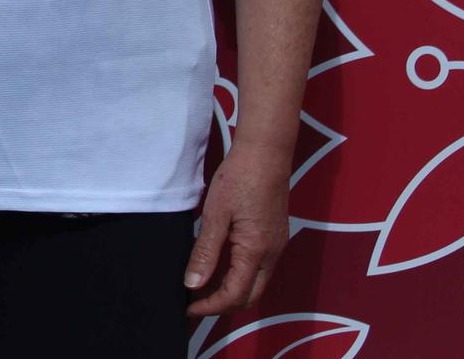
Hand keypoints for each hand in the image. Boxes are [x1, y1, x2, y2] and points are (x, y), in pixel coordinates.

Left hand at [185, 140, 292, 315]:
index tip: (187, 308)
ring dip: (230, 291)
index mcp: (256, 251)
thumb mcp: (216, 214)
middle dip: (222, 306)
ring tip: (200, 288)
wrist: (265, 154)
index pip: (234, 295)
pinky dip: (237, 276)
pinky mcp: (274, 238)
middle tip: (193, 304)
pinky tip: (217, 267)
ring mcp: (276, 247)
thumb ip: (205, 251)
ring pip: (255, 284)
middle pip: (249, 296)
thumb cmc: (239, 178)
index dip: (210, 307)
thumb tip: (193, 284)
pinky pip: (257, 268)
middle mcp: (272, 255)